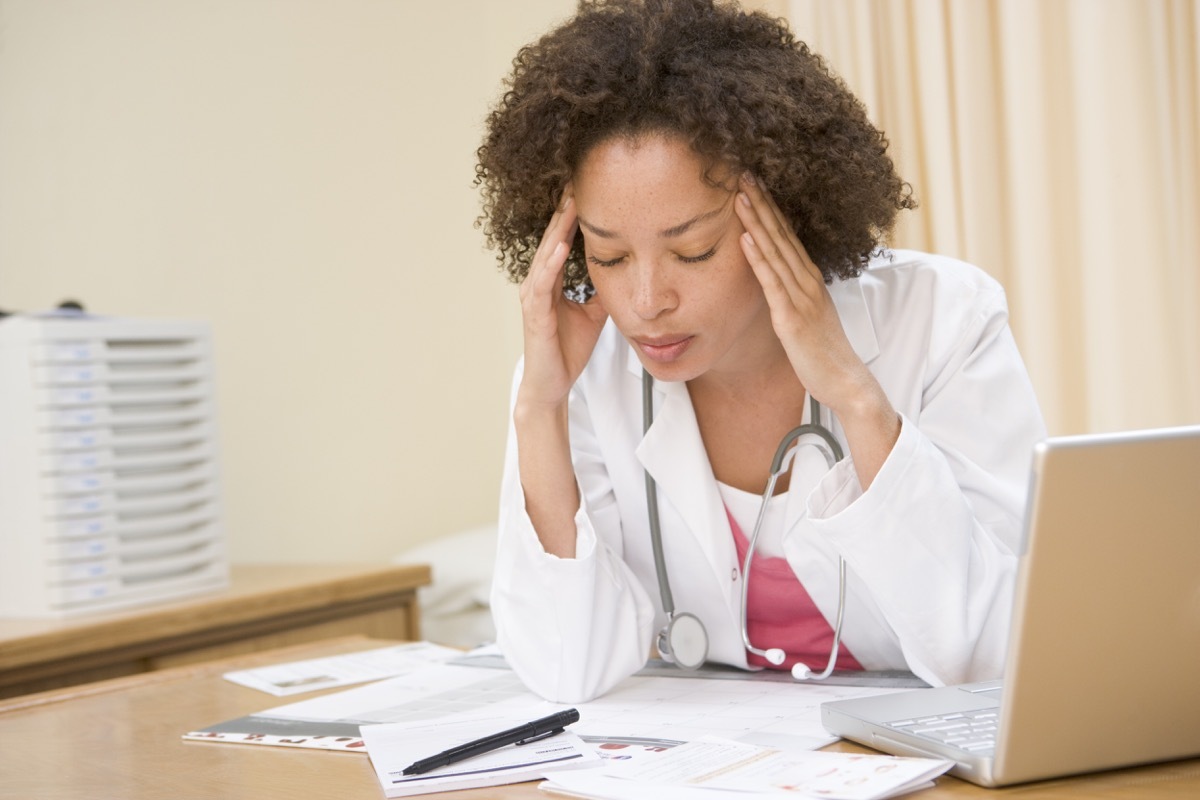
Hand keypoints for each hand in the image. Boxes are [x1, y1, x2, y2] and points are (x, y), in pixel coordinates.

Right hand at [517, 192, 608, 411]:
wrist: (552, 384)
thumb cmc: (568, 349)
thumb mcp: (595, 313)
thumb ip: (603, 290)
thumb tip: (626, 272)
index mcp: (552, 280)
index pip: (563, 239)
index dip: (575, 214)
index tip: (590, 188)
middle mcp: (539, 282)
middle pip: (553, 238)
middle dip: (565, 210)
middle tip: (578, 179)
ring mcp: (534, 297)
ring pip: (546, 254)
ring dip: (558, 228)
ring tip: (571, 202)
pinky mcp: (534, 314)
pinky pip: (542, 283)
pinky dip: (552, 263)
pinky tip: (562, 246)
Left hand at [734, 174, 899, 486]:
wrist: (846, 382)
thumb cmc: (824, 353)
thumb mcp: (807, 316)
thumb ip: (792, 296)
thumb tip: (775, 282)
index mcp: (809, 280)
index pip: (787, 235)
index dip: (770, 207)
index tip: (753, 181)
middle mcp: (807, 282)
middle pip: (781, 233)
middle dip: (761, 202)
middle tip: (742, 171)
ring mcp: (801, 298)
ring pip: (776, 251)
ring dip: (757, 220)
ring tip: (739, 192)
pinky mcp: (792, 318)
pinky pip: (773, 283)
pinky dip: (759, 258)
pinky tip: (745, 238)